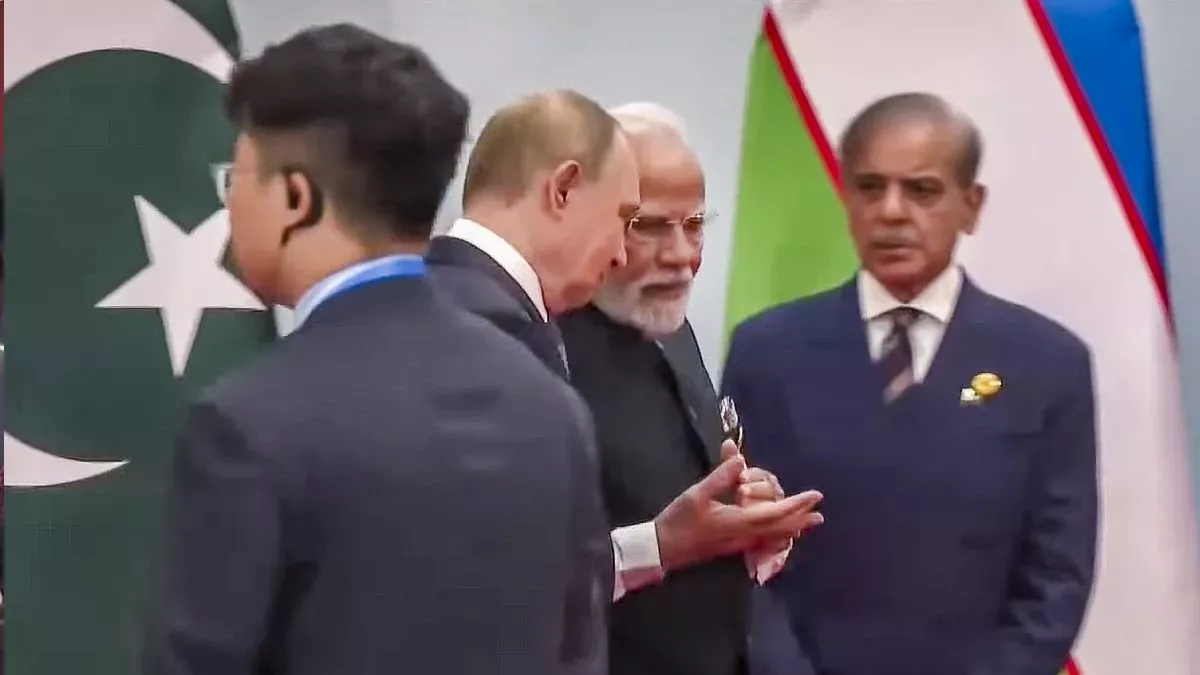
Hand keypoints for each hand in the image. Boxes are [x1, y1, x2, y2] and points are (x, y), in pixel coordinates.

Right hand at [654, 447, 823, 572]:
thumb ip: (721, 477)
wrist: (662, 549)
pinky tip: (777, 531)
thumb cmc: (680, 520)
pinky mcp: (733, 546)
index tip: (815, 496)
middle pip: (781, 529)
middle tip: (819, 512)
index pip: (777, 512)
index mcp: (739, 522)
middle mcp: (745, 536)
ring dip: (791, 527)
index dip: (797, 503)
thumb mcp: (698, 494)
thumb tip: (741, 459)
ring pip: (773, 536)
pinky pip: (763, 539)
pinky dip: (776, 533)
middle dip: (800, 519)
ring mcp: (740, 544)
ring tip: (806, 522)